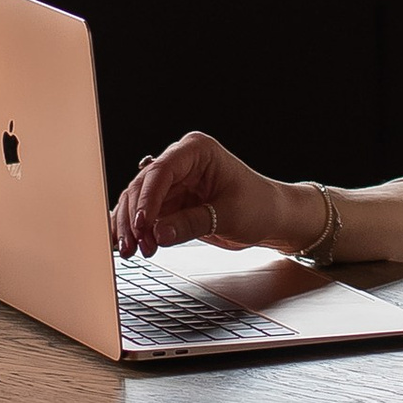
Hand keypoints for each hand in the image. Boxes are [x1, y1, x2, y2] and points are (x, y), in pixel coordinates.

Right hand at [112, 132, 315, 260]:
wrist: (272, 218)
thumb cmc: (259, 205)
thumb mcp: (229, 215)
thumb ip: (192, 223)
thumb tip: (158, 233)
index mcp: (197, 151)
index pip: (161, 172)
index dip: (146, 199)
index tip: (141, 224)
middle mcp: (180, 163)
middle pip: (142, 187)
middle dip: (135, 218)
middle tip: (136, 246)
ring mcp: (173, 183)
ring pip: (137, 202)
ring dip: (132, 228)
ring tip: (133, 251)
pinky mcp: (171, 203)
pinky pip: (145, 215)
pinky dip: (137, 231)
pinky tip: (131, 246)